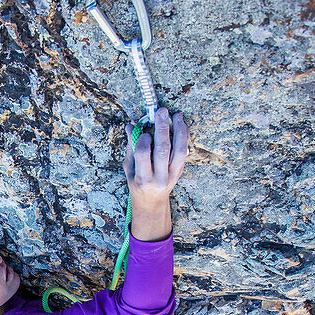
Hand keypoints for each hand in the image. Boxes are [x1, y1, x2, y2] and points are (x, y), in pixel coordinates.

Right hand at [124, 108, 188, 241]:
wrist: (152, 202)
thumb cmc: (138, 184)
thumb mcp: (129, 169)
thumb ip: (131, 147)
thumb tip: (130, 126)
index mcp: (143, 178)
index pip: (143, 154)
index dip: (143, 139)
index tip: (143, 132)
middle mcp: (159, 178)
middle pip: (162, 149)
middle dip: (162, 128)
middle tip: (161, 111)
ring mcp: (172, 175)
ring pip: (178, 150)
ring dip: (178, 130)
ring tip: (176, 115)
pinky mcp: (180, 171)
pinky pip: (184, 151)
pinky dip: (183, 137)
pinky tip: (181, 125)